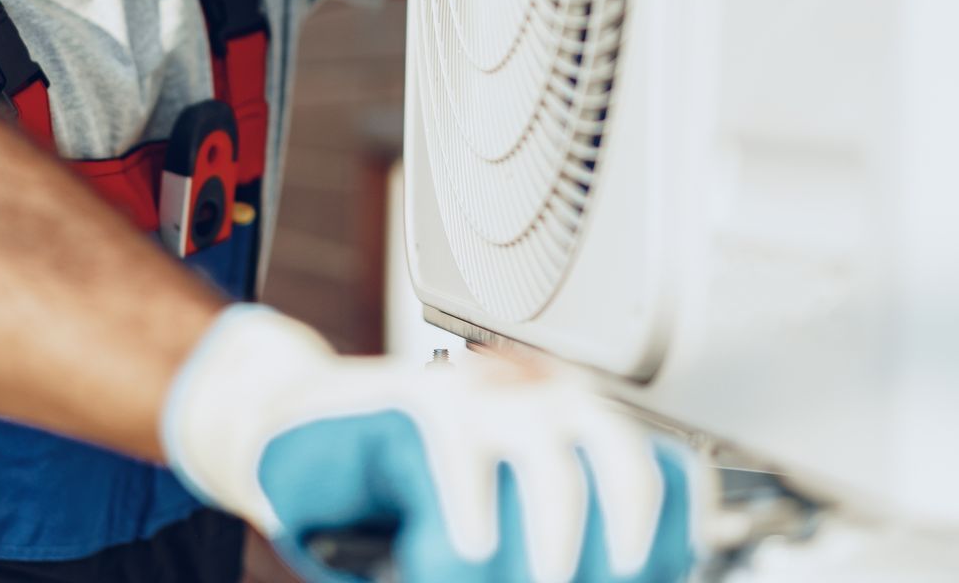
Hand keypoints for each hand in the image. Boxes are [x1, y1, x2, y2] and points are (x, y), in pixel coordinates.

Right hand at [162, 306, 697, 581]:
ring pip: (546, 456)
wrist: (290, 443)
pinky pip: (456, 454)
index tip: (647, 574)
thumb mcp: (482, 549)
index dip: (668, 536)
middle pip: (622, 462)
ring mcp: (473, 395)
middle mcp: (535, 401)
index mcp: (571, 434)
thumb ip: (535, 560)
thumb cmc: (389, 503)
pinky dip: (462, 516)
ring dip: (545, 541)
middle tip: (578, 582)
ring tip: (510, 575)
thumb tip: (589, 573)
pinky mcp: (409, 400)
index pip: (663, 475)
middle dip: (613, 549)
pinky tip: (450, 553)